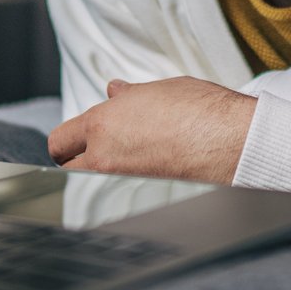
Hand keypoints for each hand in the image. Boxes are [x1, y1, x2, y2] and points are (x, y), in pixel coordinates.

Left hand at [48, 77, 253, 182]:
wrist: (230, 141)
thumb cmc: (200, 111)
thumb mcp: (158, 91)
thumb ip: (129, 96)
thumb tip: (116, 92)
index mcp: (101, 124)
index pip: (60, 140)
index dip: (68, 139)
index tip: (75, 138)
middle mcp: (104, 157)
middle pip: (65, 169)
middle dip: (74, 160)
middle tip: (92, 151)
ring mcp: (122, 181)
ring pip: (90, 184)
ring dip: (97, 175)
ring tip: (121, 161)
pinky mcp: (141, 198)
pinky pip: (117, 192)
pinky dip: (122, 185)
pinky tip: (143, 171)